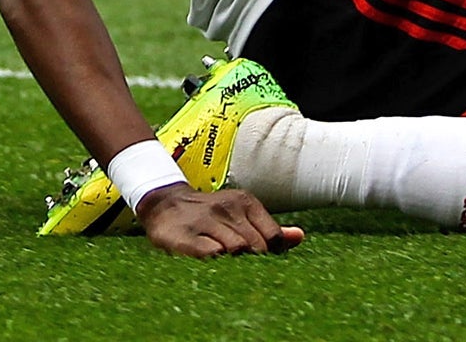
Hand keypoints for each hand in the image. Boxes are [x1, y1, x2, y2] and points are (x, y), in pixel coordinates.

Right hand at [135, 185, 303, 258]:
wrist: (164, 204)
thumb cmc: (210, 215)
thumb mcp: (241, 214)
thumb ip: (270, 228)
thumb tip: (300, 237)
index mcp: (244, 202)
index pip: (273, 238)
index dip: (269, 253)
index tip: (258, 257)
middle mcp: (226, 208)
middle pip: (256, 247)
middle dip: (253, 261)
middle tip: (241, 264)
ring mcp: (205, 221)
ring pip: (236, 251)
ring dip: (234, 262)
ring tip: (225, 262)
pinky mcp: (185, 237)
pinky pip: (212, 255)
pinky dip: (216, 261)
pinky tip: (210, 261)